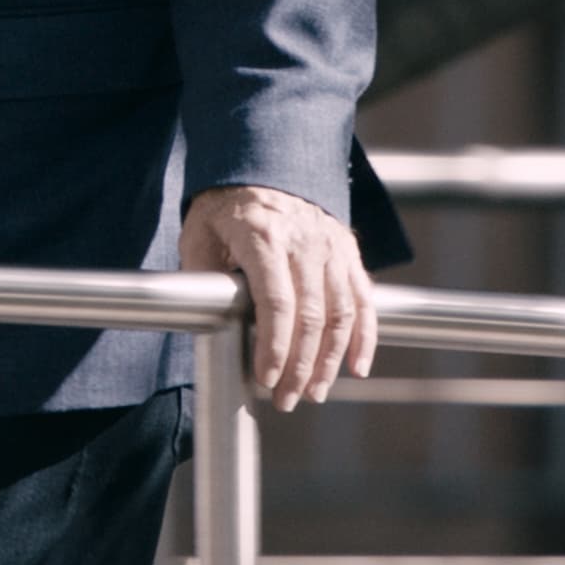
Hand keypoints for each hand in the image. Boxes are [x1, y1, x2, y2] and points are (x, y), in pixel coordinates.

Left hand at [180, 185, 375, 411]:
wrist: (265, 164)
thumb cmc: (225, 207)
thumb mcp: (199, 234)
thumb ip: (202, 277)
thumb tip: (206, 324)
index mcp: (264, 236)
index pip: (277, 302)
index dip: (274, 347)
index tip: (266, 380)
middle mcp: (305, 242)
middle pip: (311, 316)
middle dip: (299, 366)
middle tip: (285, 399)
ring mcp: (331, 247)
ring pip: (341, 314)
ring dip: (330, 360)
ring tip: (313, 392)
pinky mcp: (348, 253)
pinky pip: (364, 300)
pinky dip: (365, 337)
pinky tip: (357, 367)